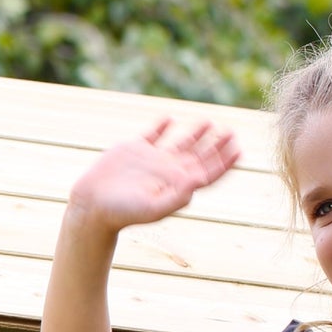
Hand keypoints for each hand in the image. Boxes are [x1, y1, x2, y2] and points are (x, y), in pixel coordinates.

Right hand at [67, 119, 241, 228]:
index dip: (225, 162)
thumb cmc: (123, 212)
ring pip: (180, 145)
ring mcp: (151, 160)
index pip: (208, 173)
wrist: (92, 206)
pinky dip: (161, 127)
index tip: (238, 148)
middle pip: (199, 157)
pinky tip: (169, 120)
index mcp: (177, 186)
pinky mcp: (133, 150)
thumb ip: (178, 195)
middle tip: (231, 133)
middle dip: (216, 146)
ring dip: (196, 134)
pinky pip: (152, 135)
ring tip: (209, 122)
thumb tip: (199, 180)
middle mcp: (168, 172)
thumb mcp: (153, 207)